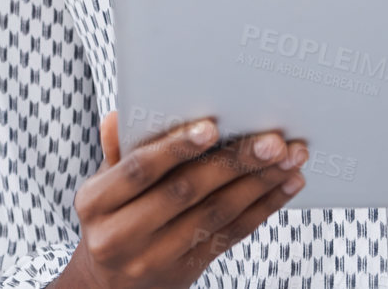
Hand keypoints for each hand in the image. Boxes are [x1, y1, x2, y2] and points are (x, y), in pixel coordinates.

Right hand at [57, 112, 307, 288]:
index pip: (138, 170)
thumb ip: (118, 151)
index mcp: (96, 203)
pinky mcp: (186, 271)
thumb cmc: (113, 216)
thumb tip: (120, 116)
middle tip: (272, 139)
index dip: (176, 147)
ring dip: (259, 183)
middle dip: (234, 162)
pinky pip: (230, 235)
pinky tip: (286, 184)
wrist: (109, 285)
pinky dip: (263, 207)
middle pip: (185, 192)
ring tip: (290, 157)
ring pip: (215, 215)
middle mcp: (121, 235)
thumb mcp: (103, 186)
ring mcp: (154, 258)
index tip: (213, 126)